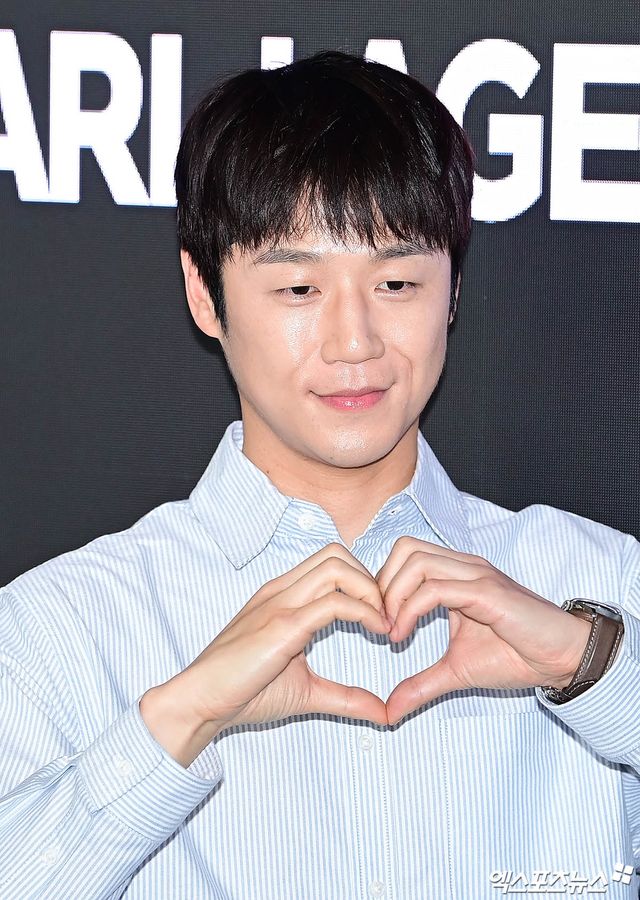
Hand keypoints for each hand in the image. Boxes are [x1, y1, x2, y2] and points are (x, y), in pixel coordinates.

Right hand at [141, 543, 390, 764]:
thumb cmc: (242, 693)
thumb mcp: (305, 692)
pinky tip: (377, 633)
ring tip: (384, 624)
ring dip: (370, 590)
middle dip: (371, 579)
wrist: (198, 702)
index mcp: (283, 597)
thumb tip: (384, 713)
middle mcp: (281, 591)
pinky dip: (364, 612)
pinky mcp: (281, 625)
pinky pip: (332, 602)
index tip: (382, 618)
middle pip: (337, 554)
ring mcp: (280, 604)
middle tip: (387, 616)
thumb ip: (346, 698)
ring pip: (337, 567)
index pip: (331, 563)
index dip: (364, 584)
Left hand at [376, 537, 591, 724]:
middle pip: (405, 548)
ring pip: (417, 561)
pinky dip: (410, 610)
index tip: (378, 624)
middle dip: (383, 584)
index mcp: (455, 575)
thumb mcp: (456, 672)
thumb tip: (390, 711)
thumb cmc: (515, 657)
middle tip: (380, 623)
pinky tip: (403, 635)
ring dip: (393, 595)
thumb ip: (421, 684)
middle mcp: (463, 566)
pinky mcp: (486, 591)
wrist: (561, 660)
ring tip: (391, 631)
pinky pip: (436, 589)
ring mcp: (476, 575)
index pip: (405, 556)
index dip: (383, 585)